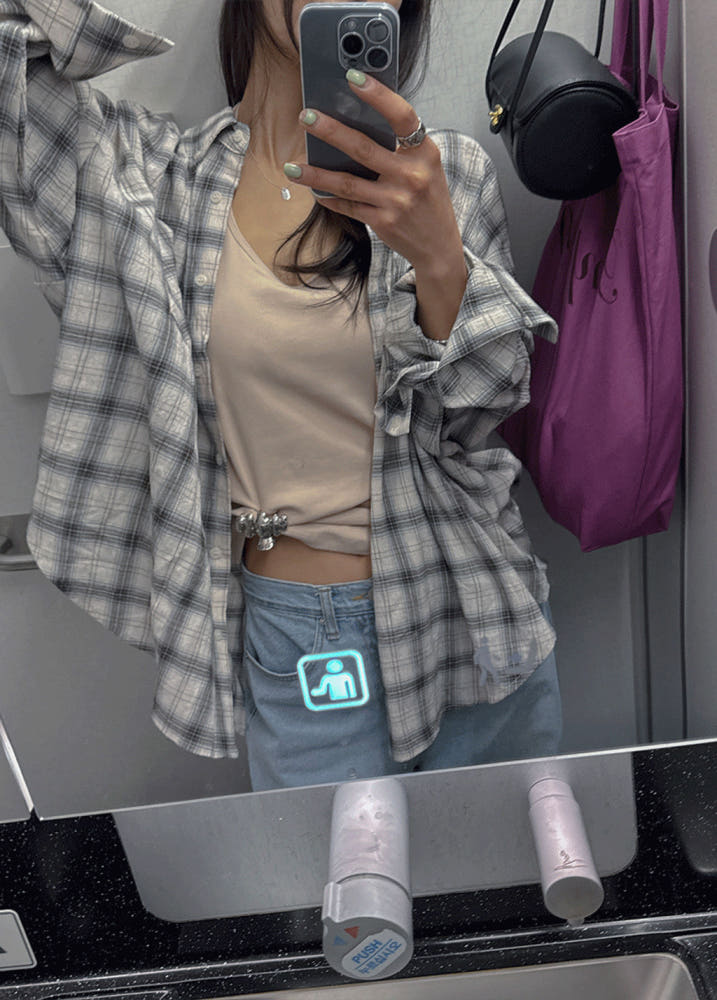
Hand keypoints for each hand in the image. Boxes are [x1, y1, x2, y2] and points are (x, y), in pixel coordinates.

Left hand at [284, 70, 464, 276]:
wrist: (440, 246)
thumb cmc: (429, 199)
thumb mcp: (427, 167)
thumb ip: (401, 148)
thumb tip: (355, 123)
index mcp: (425, 153)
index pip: (401, 116)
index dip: (378, 95)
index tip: (352, 77)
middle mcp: (412, 175)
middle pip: (363, 148)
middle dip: (330, 130)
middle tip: (305, 116)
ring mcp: (396, 201)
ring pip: (347, 182)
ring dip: (315, 172)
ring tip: (291, 165)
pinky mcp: (383, 222)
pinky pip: (348, 206)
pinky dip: (329, 197)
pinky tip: (312, 189)